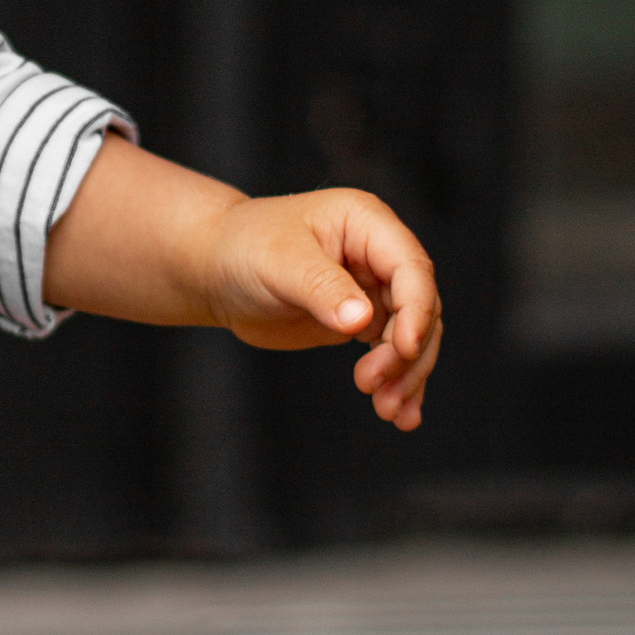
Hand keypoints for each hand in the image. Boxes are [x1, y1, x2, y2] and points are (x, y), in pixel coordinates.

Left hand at [194, 187, 442, 427]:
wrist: (215, 269)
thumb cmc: (243, 248)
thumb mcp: (278, 262)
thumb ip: (321, 288)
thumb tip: (361, 320)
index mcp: (366, 223)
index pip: (410, 268)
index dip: (415, 309)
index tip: (402, 349)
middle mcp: (378, 254)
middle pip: (419, 306)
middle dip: (406, 353)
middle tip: (377, 390)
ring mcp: (373, 288)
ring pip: (411, 334)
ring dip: (407, 375)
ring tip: (389, 412)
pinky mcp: (361, 319)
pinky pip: (391, 351)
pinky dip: (397, 380)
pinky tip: (399, 412)